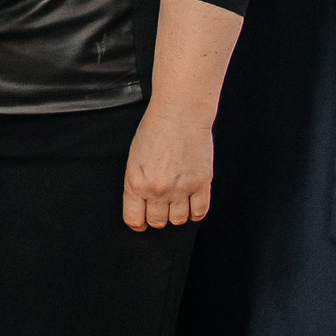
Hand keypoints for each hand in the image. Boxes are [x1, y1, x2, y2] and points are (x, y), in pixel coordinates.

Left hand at [123, 106, 213, 229]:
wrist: (179, 114)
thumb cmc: (154, 131)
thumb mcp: (134, 159)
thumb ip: (137, 184)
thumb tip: (142, 205)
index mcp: (136, 182)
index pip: (134, 219)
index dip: (137, 222)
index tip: (141, 220)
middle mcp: (158, 189)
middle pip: (157, 222)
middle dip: (157, 217)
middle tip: (160, 205)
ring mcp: (181, 188)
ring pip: (178, 220)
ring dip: (176, 214)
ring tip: (176, 200)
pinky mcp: (202, 184)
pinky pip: (199, 212)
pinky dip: (195, 212)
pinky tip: (191, 202)